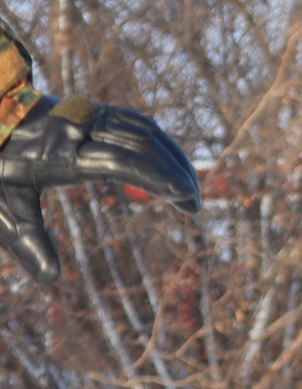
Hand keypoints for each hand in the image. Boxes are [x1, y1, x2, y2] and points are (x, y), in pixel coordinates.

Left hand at [0, 94, 200, 283]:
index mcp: (61, 154)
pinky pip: (133, 121)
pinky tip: (168, 161)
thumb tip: (50, 279)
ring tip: (189, 187)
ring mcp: (84, 114)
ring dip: (172, 157)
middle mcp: (78, 128)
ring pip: (142, 130)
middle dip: (175, 173)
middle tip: (195, 206)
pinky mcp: (88, 109)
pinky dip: (158, 142)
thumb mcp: (3, 208)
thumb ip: (27, 242)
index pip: (121, 163)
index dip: (157, 178)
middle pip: (142, 145)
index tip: (186, 196)